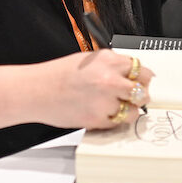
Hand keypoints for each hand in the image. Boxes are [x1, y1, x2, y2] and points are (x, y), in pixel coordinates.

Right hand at [36, 49, 152, 129]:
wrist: (37, 90)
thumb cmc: (60, 74)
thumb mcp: (90, 59)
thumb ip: (113, 65)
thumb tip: (133, 73)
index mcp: (109, 60)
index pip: (142, 70)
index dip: (144, 77)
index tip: (143, 81)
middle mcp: (110, 80)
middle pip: (143, 91)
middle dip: (140, 94)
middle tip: (134, 96)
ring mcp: (105, 101)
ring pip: (134, 110)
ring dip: (129, 110)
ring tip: (117, 106)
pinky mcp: (98, 120)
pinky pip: (118, 123)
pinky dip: (114, 120)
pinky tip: (103, 112)